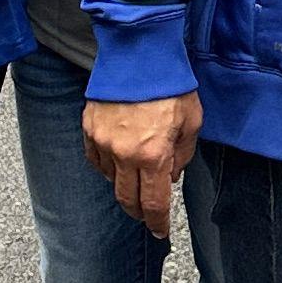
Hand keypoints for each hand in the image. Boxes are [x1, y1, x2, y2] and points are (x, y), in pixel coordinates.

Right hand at [83, 90, 202, 238]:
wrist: (140, 51)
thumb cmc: (170, 83)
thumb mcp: (192, 121)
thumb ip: (182, 155)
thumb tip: (171, 175)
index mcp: (153, 155)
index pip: (153, 204)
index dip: (157, 222)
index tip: (160, 230)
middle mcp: (124, 154)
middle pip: (127, 199)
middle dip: (138, 212)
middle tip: (146, 215)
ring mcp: (103, 141)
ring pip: (109, 180)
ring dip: (122, 186)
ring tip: (134, 181)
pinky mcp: (89, 127)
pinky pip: (95, 159)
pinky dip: (106, 167)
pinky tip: (116, 163)